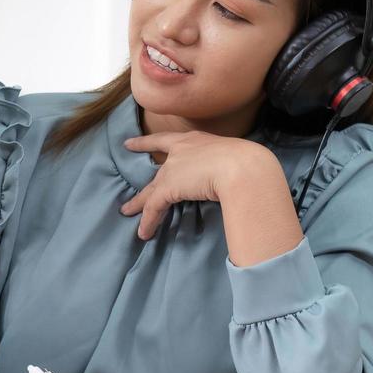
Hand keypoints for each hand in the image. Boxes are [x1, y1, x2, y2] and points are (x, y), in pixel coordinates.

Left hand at [119, 132, 271, 238]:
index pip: (166, 140)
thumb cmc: (246, 161)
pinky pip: (154, 207)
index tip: (129, 143)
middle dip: (141, 177)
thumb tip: (235, 180)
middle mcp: (180, 151)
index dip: (146, 142)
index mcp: (195, 140)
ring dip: (140, 204)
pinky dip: (149, 221)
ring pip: (151, 190)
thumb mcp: (234, 157)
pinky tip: (145, 232)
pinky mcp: (168, 188)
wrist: (241, 167)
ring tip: (127, 212)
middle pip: (157, 169)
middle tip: (126, 170)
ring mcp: (172, 169)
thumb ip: (227, 165)